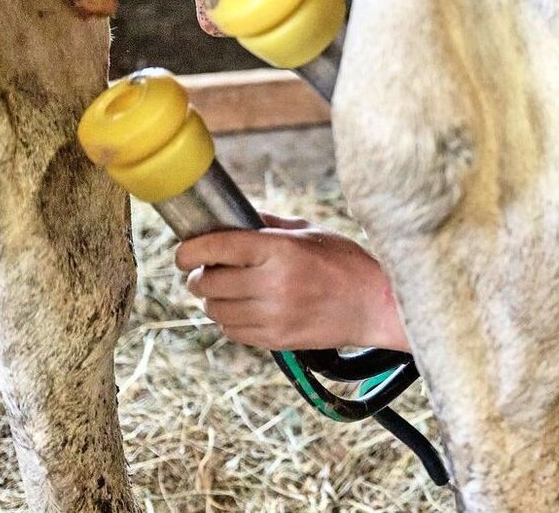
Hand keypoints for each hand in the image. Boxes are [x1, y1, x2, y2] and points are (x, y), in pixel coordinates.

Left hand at [174, 212, 410, 352]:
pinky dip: (230, 320)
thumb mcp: (311, 232)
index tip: (183, 254)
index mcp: (279, 249)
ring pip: (215, 310)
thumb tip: (231, 220)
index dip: (188, 251)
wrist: (375, 304)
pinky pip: (232, 331)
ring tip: (229, 292)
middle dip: (200, 277)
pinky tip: (245, 309)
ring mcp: (273, 315)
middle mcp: (272, 283)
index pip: (214, 248)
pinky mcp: (276, 339)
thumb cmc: (345, 262)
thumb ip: (269, 225)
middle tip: (208, 271)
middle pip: (207, 283)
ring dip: (214, 300)